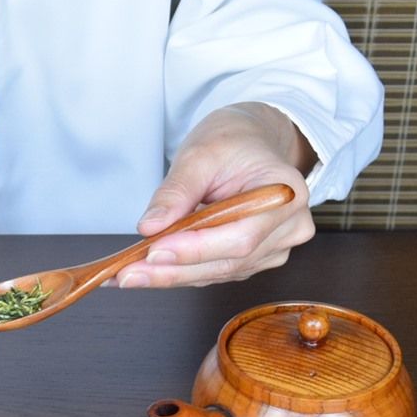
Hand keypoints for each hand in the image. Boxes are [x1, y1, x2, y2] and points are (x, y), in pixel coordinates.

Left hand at [117, 103, 316, 287]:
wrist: (250, 142)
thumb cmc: (232, 142)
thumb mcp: (199, 154)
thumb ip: (176, 192)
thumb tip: (151, 227)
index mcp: (287, 193)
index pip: (241, 236)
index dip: (196, 249)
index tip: (153, 252)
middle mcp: (289, 227)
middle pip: (230, 261)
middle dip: (174, 269)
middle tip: (128, 273)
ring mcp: (274, 247)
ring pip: (218, 271)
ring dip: (171, 275)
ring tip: (128, 273)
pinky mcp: (254, 258)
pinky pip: (215, 271)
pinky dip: (180, 271)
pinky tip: (147, 271)